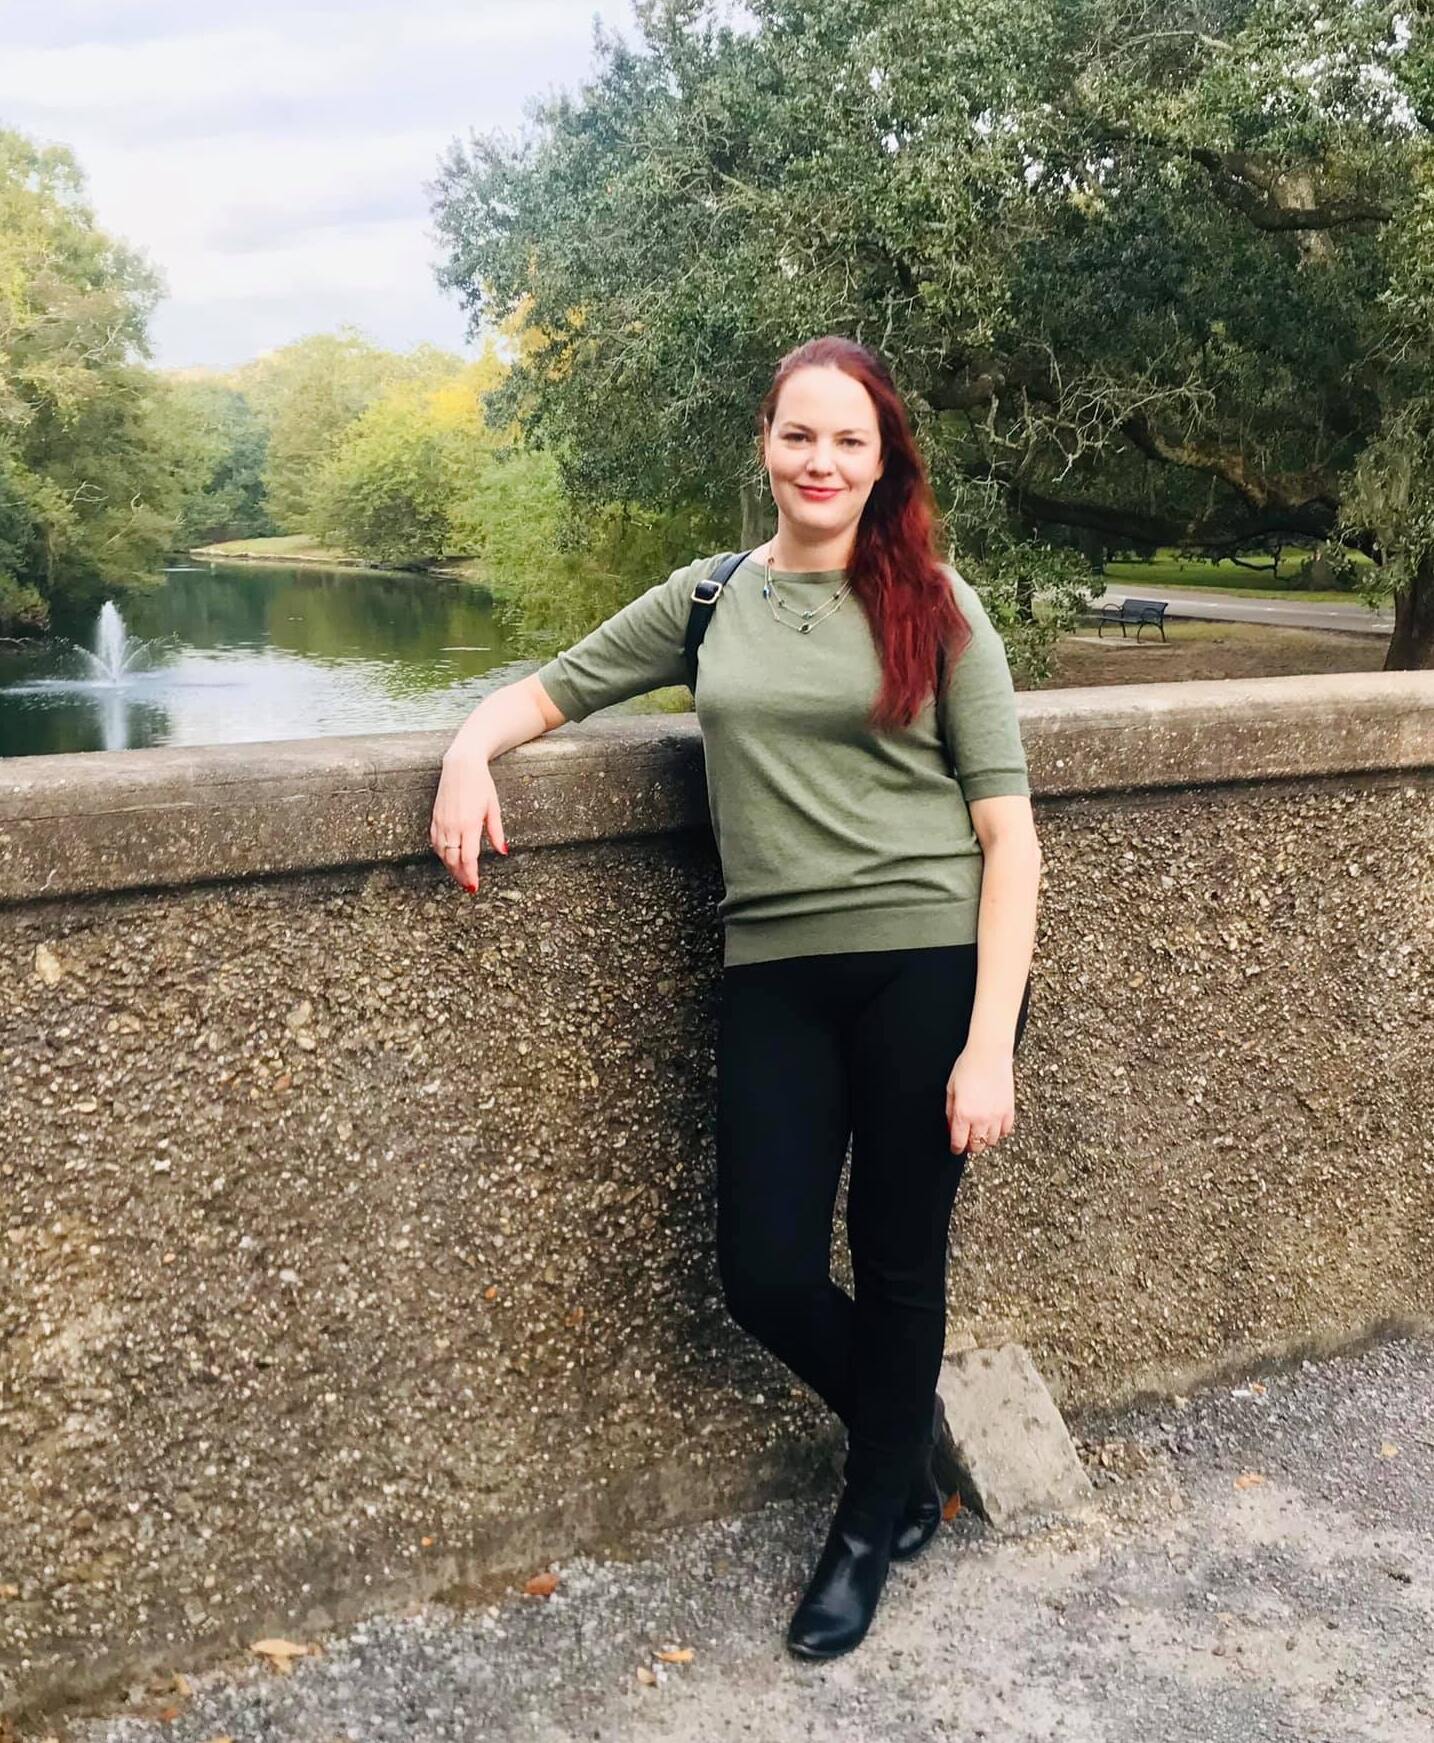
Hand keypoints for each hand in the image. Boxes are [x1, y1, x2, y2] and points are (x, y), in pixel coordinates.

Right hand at [431, 753, 506, 892]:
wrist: (461, 765)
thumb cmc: (481, 784)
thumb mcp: (494, 808)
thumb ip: (497, 832)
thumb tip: (503, 851)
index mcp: (469, 824)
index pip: (468, 858)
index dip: (470, 874)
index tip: (474, 886)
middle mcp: (452, 826)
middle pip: (453, 860)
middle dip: (460, 876)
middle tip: (468, 886)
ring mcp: (441, 822)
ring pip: (442, 853)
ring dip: (450, 867)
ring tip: (460, 876)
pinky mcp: (434, 818)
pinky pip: (435, 842)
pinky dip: (441, 854)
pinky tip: (448, 859)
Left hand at [945, 1041, 1015, 1157]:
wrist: (989, 1054)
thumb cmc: (967, 1067)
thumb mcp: (950, 1089)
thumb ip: (950, 1111)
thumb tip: (951, 1127)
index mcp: (963, 1114)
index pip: (959, 1143)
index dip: (956, 1148)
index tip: (955, 1146)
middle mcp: (981, 1118)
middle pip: (977, 1146)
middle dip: (970, 1145)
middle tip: (967, 1138)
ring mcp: (997, 1116)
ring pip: (992, 1141)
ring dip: (984, 1138)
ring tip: (980, 1129)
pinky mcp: (1009, 1110)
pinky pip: (1005, 1131)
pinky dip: (999, 1131)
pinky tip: (993, 1122)